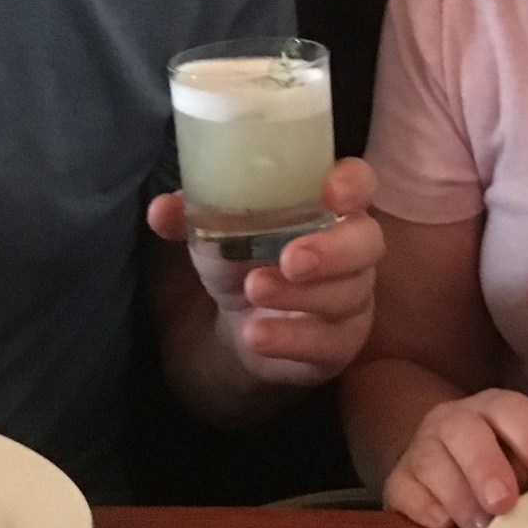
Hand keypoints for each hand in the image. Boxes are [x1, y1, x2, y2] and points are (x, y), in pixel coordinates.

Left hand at [147, 157, 380, 386]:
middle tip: (290, 258)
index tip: (331, 191)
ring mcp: (352, 298)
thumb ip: (193, 214)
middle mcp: (352, 249)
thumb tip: (161, 210)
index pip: (359, 184)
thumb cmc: (243, 258)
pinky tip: (257, 335)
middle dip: (331, 250)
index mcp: (327, 206)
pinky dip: (290, 338)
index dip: (352, 185)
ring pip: (346, 294)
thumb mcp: (216, 232)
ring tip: (254, 289)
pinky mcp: (340, 344)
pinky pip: (327, 343)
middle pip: (366, 242)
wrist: (240, 326)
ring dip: (298, 294)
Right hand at [383, 389, 527, 527]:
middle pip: (466, 432)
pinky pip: (406, 493)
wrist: (438, 470)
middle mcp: (454, 421)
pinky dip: (428, 511)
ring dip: (461, 501)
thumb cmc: (497, 474)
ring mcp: (421, 449)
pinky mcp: (397, 482)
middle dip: (486, 467)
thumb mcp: (522, 468)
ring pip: (432, 463)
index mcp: (495, 410)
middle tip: (504, 505)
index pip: (517, 413)